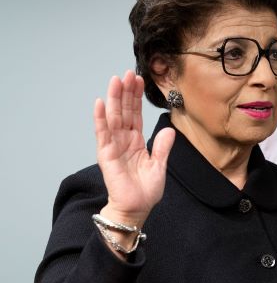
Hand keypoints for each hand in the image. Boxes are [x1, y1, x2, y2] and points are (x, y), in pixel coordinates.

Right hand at [94, 70, 174, 227]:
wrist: (135, 209)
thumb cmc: (145, 190)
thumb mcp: (159, 165)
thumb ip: (163, 147)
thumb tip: (169, 129)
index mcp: (136, 141)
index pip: (136, 114)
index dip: (136, 98)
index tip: (138, 80)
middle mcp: (124, 140)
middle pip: (124, 111)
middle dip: (126, 92)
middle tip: (127, 73)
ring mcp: (114, 146)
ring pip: (113, 118)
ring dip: (114, 99)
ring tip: (115, 81)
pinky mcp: (107, 155)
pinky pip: (103, 134)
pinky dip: (101, 119)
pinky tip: (101, 103)